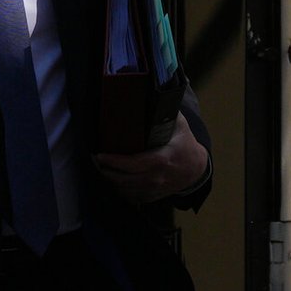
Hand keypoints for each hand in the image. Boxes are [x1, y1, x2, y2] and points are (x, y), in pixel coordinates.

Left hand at [93, 113, 207, 203]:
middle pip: (123, 179)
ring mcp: (153, 189)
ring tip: (99, 168)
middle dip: (105, 170)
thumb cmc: (185, 144)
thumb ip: (166, 111)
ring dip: (109, 180)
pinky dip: (118, 190)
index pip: (132, 164)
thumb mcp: (180, 125)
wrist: (196, 169)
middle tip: (94, 160)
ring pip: (124, 190)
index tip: (100, 155)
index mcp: (161, 159)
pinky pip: (130, 197)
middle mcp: (156, 177)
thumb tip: (152, 93)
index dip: (114, 161)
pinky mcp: (151, 196)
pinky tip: (111, 180)